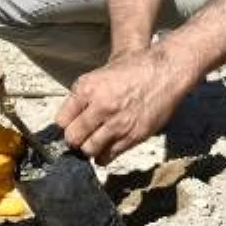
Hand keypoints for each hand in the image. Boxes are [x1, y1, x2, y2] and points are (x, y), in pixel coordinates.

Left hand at [56, 48, 185, 164]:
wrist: (164, 71)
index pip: (61, 121)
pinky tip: (106, 147)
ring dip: (89, 149)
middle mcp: (100, 106)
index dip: (65, 125)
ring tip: (94, 142)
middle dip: (74, 140)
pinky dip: (104, 155)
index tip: (70, 126)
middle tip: (81, 137)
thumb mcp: (100, 75)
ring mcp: (117, 123)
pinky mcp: (133, 135)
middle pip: (72, 138)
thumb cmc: (133, 70)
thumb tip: (67, 122)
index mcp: (88, 89)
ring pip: (89, 150)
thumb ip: (82, 98)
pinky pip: (109, 155)